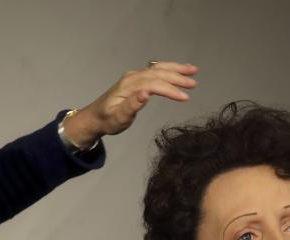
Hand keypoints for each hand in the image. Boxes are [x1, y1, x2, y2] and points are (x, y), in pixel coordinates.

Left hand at [63, 61, 197, 146]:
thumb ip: (131, 106)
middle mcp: (133, 77)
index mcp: (129, 86)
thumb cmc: (108, 121)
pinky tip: (180, 70)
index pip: (154, 84)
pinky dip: (169, 68)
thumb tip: (145, 95)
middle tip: (194, 83)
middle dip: (177, 77)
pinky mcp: (138, 78)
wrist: (95, 116)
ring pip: (158, 68)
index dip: (170, 90)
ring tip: (193, 70)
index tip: (185, 97)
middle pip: (158, 73)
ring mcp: (135, 76)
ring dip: (176, 68)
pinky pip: (156, 70)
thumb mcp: (118, 118)